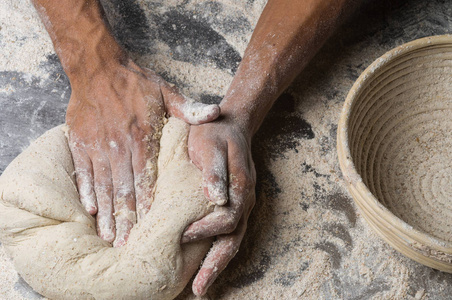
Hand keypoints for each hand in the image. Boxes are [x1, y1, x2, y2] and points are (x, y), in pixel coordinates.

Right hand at [66, 59, 219, 246]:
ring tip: (108, 238)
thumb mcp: (168, 92)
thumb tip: (216, 114)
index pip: (148, 178)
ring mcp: (99, 146)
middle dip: (127, 220)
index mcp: (144, 137)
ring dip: (107, 213)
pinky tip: (89, 212)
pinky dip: (86, 192)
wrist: (99, 66)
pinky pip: (84, 173)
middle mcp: (120, 146)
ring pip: (104, 186)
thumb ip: (191, 109)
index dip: (149, 206)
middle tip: (128, 246)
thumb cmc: (137, 82)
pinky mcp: (81, 143)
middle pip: (125, 190)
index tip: (151, 229)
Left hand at [182, 116, 255, 295]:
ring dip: (218, 263)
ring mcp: (243, 203)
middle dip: (215, 263)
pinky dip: (220, 251)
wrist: (230, 123)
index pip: (228, 217)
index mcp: (241, 185)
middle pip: (234, 239)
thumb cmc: (214, 132)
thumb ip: (214, 170)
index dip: (207, 230)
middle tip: (198, 287)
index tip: (184, 236)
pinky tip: (207, 263)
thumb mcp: (210, 144)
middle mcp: (246, 199)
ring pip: (234, 240)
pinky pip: (231, 233)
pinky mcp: (236, 204)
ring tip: (201, 285)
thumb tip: (216, 198)